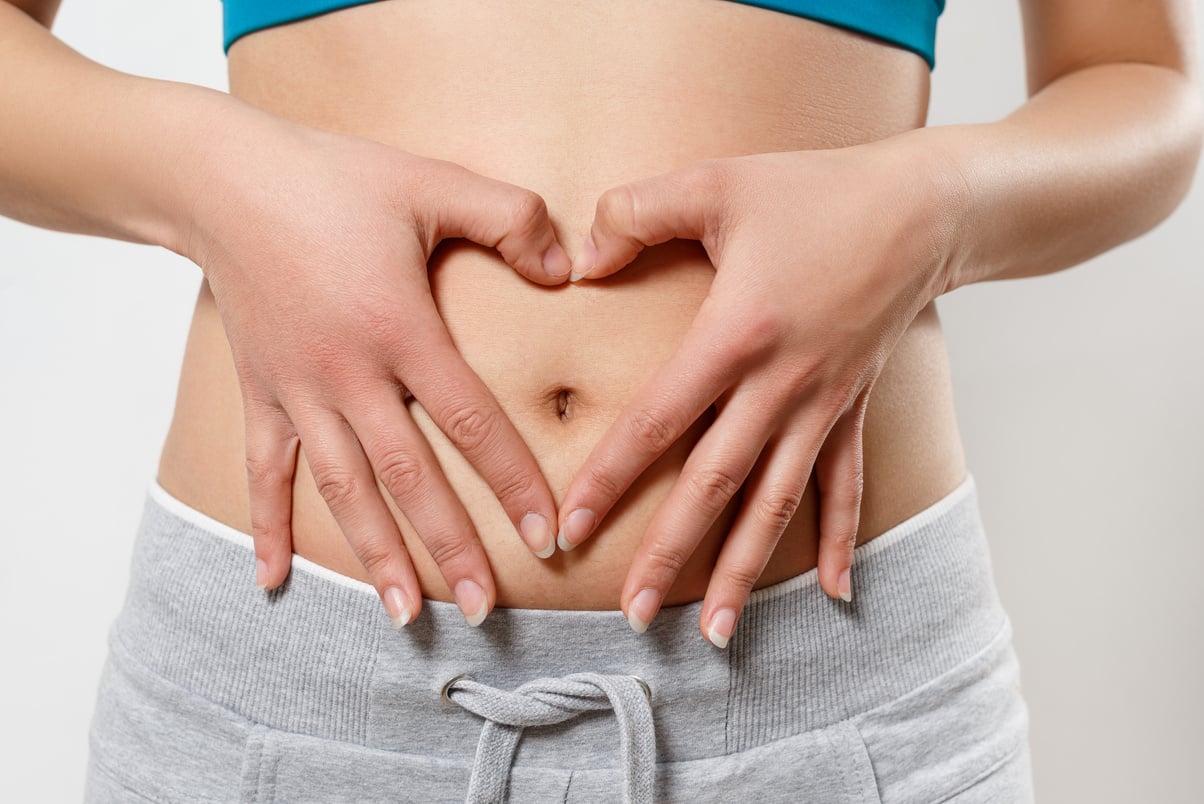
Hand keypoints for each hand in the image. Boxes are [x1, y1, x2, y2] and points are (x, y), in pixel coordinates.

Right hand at [184, 114, 571, 626]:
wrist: (223, 179)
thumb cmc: (332, 179)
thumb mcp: (432, 182)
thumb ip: (511, 219)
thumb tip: (568, 269)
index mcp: (399, 328)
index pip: (470, 421)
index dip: (512, 481)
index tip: (548, 536)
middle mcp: (348, 374)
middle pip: (408, 476)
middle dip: (450, 546)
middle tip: (484, 608)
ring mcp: (298, 390)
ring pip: (341, 489)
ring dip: (374, 554)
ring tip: (406, 615)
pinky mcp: (260, 391)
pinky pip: (263, 470)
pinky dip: (266, 524)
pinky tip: (273, 579)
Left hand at [557, 137, 962, 644]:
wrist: (924, 206)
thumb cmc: (817, 189)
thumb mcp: (717, 182)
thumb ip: (635, 213)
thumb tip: (579, 262)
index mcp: (737, 334)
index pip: (657, 423)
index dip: (609, 480)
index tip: (571, 531)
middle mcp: (781, 385)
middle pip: (714, 485)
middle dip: (668, 553)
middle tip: (630, 614)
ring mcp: (824, 405)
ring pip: (777, 504)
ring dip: (743, 570)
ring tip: (714, 632)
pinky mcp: (854, 408)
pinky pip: (846, 485)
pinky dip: (839, 539)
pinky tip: (831, 592)